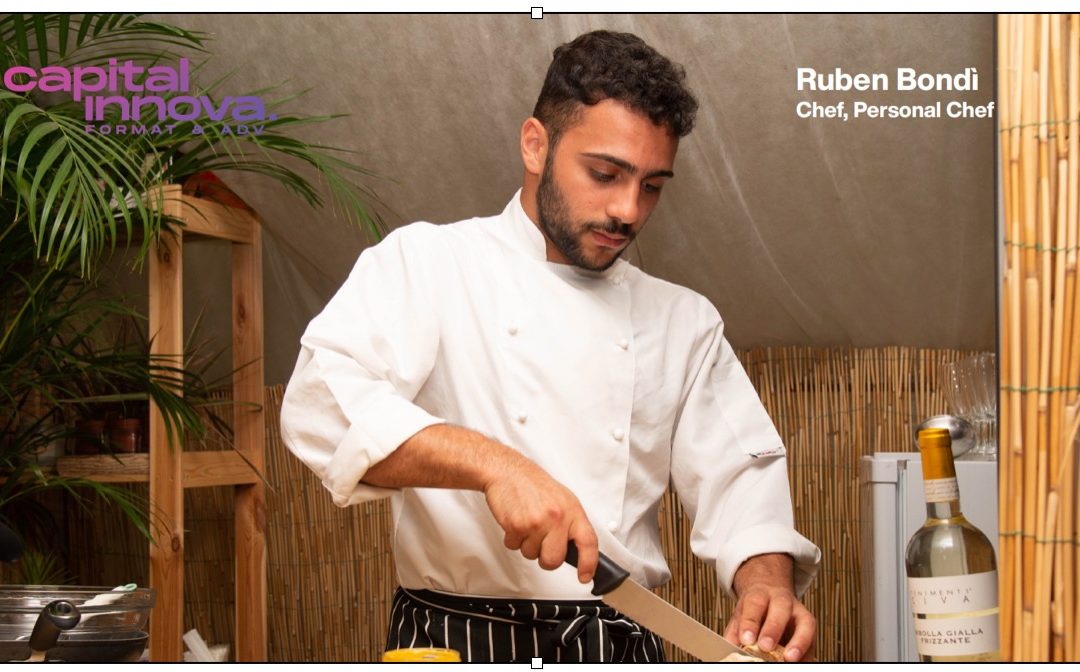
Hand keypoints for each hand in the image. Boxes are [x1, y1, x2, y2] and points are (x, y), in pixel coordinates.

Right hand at [483, 457, 598, 583]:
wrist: (508, 472)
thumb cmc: (534, 485)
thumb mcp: (563, 500)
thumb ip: (571, 524)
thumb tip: (577, 548)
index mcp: (572, 511)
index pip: (588, 542)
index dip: (589, 563)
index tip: (585, 576)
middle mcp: (557, 518)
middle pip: (554, 560)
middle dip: (546, 559)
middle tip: (541, 545)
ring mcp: (537, 523)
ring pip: (531, 555)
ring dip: (527, 545)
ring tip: (527, 523)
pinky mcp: (517, 526)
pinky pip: (514, 547)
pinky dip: (513, 538)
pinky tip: (516, 521)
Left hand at [723, 553, 815, 661]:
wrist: (771, 594)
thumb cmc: (754, 609)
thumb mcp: (740, 615)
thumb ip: (736, 632)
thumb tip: (730, 649)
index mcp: (760, 595)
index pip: (755, 604)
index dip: (750, 622)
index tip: (746, 639)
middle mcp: (782, 600)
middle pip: (781, 609)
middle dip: (773, 629)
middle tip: (765, 646)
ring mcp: (799, 613)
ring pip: (805, 623)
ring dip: (799, 642)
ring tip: (789, 658)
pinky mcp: (810, 628)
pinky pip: (813, 641)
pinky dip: (806, 653)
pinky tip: (798, 663)